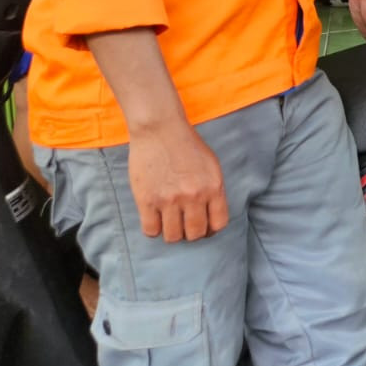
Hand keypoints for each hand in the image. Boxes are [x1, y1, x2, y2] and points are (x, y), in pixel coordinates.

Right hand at [127, 120, 228, 242]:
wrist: (160, 128)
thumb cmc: (186, 144)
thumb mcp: (211, 165)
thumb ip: (213, 190)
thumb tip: (211, 218)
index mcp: (213, 187)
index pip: (218, 224)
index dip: (211, 229)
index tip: (203, 226)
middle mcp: (193, 196)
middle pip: (195, 234)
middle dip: (191, 233)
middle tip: (184, 225)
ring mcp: (169, 199)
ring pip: (173, 237)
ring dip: (172, 233)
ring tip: (169, 222)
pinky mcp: (147, 200)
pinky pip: (151, 231)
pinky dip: (153, 229)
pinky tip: (154, 218)